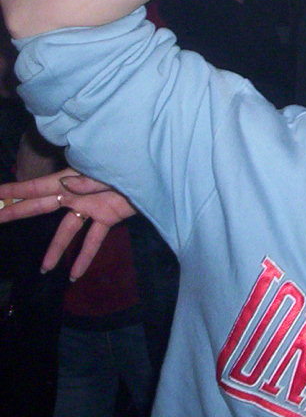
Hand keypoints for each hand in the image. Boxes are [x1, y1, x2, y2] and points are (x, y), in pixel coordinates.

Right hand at [0, 169, 133, 278]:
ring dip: (55, 248)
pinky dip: (86, 256)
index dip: (15, 191)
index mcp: (73, 177)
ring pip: (67, 230)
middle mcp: (77, 192)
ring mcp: (92, 205)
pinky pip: (94, 238)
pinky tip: (75, 275)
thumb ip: (89, 181)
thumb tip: (66, 189)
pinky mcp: (108, 216)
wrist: (159, 171)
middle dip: (18, 212)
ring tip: (44, 268)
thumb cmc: (132, 163)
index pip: (38, 186)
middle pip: (42, 205)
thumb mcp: (108, 169)